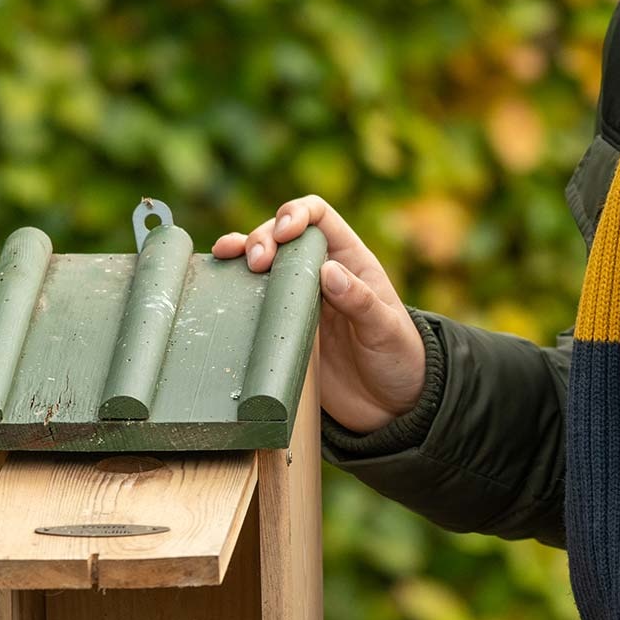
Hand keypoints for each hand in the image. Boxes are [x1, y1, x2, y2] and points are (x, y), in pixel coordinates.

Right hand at [212, 196, 426, 433]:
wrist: (389, 405)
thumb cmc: (399, 361)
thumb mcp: (386, 331)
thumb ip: (361, 302)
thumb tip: (328, 272)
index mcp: (351, 261)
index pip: (319, 217)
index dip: (297, 214)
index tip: (284, 232)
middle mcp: (321, 274)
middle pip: (283, 235)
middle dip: (264, 237)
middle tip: (256, 263)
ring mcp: (299, 301)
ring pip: (264, 262)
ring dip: (242, 251)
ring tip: (228, 256)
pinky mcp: (284, 327)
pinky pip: (256, 299)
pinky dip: (235, 284)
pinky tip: (220, 280)